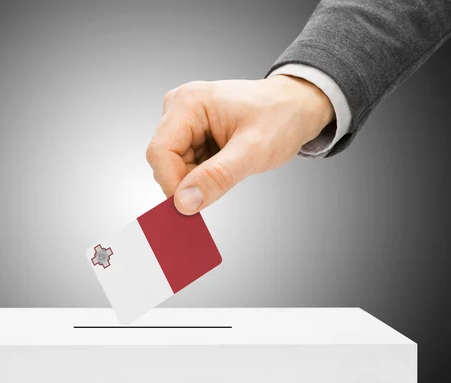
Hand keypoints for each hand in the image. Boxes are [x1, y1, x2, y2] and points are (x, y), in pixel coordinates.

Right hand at [146, 76, 334, 214]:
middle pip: (164, 160)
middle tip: (222, 183)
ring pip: (173, 166)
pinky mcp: (189, 132)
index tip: (192, 205)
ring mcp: (183, 119)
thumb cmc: (281, 117)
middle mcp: (179, 107)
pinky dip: (202, 174)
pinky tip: (224, 163)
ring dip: (197, 178)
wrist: (296, 107)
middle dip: (188, 181)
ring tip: (229, 166)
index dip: (172, 183)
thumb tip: (184, 202)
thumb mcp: (254, 151)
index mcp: (189, 102)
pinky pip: (184, 164)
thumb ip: (217, 177)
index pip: (160, 152)